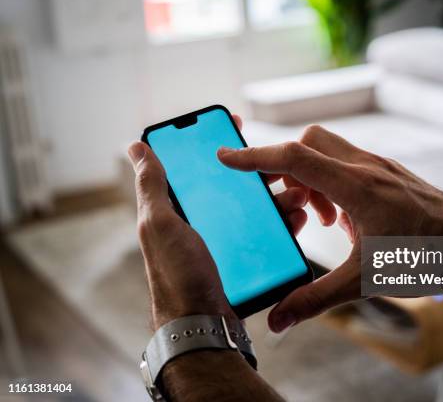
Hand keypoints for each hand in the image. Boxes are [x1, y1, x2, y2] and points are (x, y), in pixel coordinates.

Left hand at [128, 115, 308, 328]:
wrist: (203, 326)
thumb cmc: (177, 275)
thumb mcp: (160, 225)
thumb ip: (152, 186)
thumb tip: (135, 147)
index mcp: (179, 211)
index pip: (198, 167)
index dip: (215, 145)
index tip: (237, 125)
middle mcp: (203, 224)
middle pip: (235, 187)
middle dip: (260, 174)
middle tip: (282, 168)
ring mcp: (226, 242)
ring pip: (257, 210)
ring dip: (279, 198)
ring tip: (297, 194)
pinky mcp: (246, 260)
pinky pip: (268, 234)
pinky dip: (284, 224)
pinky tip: (297, 219)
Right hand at [218, 125, 442, 331]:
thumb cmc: (429, 256)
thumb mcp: (366, 280)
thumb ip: (316, 298)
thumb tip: (279, 319)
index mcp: (356, 186)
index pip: (294, 157)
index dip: (254, 156)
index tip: (224, 155)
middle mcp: (366, 166)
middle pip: (308, 142)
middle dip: (284, 165)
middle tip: (281, 200)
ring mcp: (380, 166)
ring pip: (328, 150)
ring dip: (310, 176)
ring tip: (316, 217)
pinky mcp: (389, 173)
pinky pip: (347, 163)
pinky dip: (331, 182)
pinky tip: (341, 219)